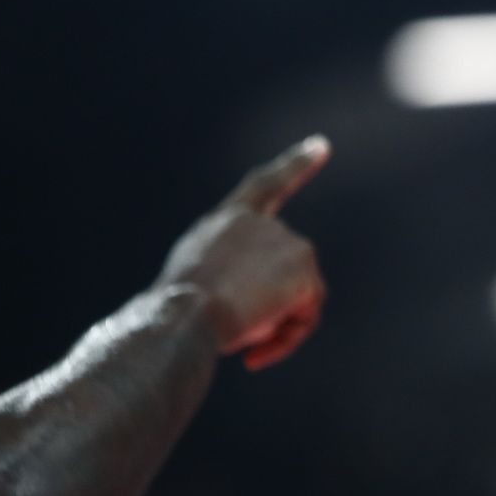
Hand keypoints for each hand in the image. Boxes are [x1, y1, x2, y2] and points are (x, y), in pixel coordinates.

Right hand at [154, 136, 330, 369]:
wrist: (181, 315)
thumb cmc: (172, 316)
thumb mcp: (193, 291)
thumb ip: (232, 283)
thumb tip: (266, 305)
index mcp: (224, 223)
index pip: (264, 187)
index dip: (294, 165)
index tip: (322, 145)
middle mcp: (258, 224)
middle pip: (286, 274)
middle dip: (270, 311)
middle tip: (238, 340)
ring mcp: (285, 239)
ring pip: (299, 298)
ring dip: (275, 329)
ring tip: (240, 343)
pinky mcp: (303, 263)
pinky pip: (307, 315)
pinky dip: (286, 339)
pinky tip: (254, 350)